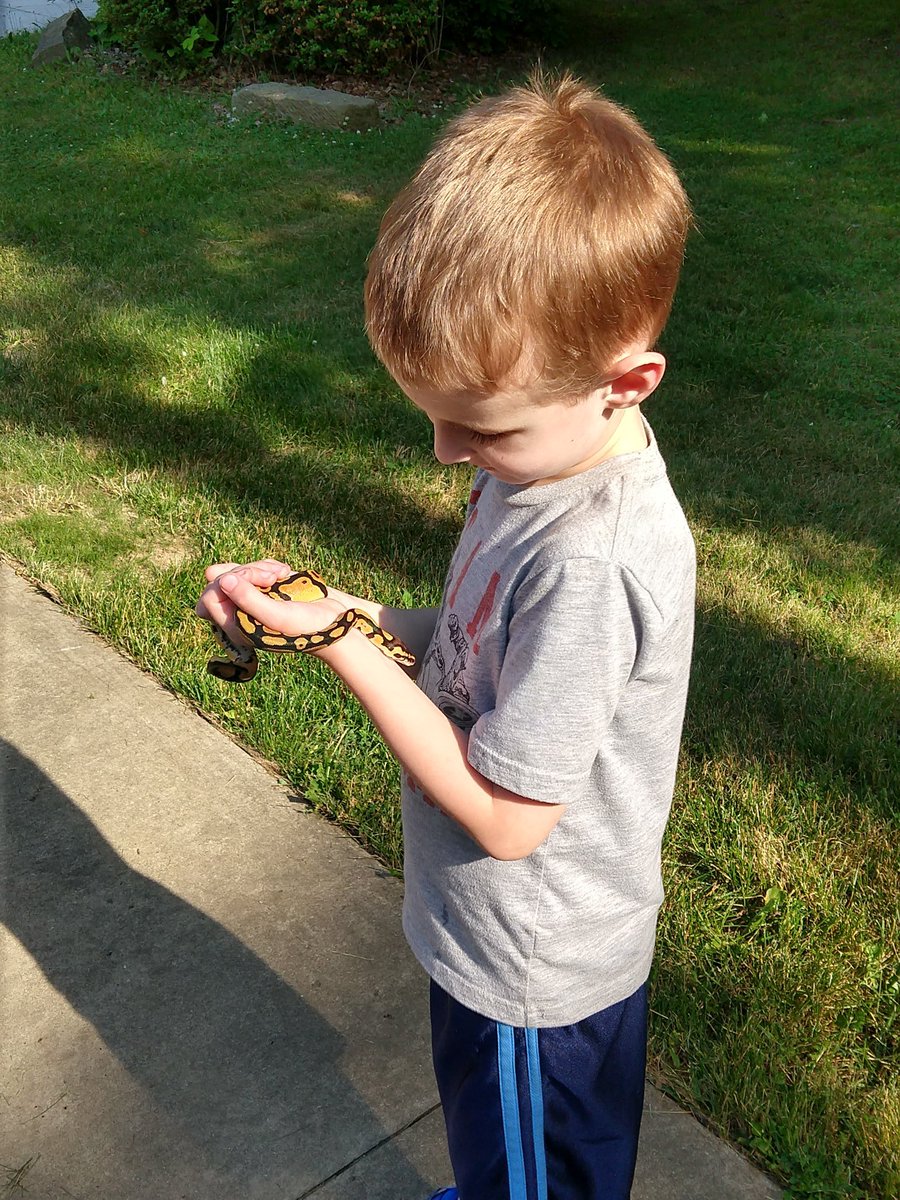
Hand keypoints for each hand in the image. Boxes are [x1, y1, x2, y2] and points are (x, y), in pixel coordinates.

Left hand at [196, 559, 342, 642]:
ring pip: (237, 570)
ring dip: (260, 566)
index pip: (209, 598)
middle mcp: (239, 613)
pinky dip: (268, 565)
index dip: (228, 583)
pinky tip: (285, 572)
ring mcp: (251, 598)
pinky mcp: (264, 586)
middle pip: (221, 580)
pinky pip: (254, 566)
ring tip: (282, 574)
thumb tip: (222, 579)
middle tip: (271, 578)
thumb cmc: (306, 625)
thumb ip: (248, 600)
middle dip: (245, 572)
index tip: (256, 583)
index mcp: (235, 626)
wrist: (332, 619)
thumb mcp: (277, 616)